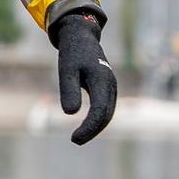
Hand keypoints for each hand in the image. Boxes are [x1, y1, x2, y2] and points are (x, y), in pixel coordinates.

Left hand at [53, 12, 116, 144]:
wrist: (81, 37)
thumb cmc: (72, 53)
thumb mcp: (66, 70)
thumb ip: (68, 90)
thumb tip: (70, 113)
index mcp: (102, 80)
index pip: (99, 111)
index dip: (89, 127)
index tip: (74, 139)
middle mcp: (111, 84)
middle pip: (106, 115)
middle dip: (92, 130)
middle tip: (75, 141)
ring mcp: (111, 86)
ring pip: (108, 112)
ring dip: (96, 126)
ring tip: (79, 137)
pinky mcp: (108, 87)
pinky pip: (106, 107)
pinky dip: (98, 119)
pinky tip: (86, 126)